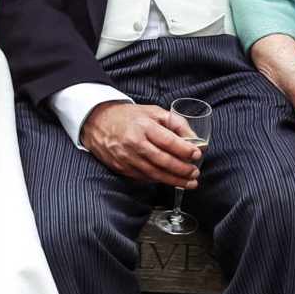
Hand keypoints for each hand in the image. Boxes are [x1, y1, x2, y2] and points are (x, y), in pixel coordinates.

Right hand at [80, 102, 204, 185]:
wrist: (97, 123)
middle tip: (195, 172)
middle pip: (164, 161)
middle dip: (183, 169)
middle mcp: (134, 143)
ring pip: (155, 173)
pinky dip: (160, 179)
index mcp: (143, 126)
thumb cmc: (128, 117)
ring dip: (175, 180)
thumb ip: (176, 123)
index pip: (169, 142)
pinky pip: (145, 177)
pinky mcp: (122, 168)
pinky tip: (170, 179)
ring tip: (189, 181)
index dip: (185, 150)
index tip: (197, 154)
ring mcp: (126, 158)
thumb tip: (194, 140)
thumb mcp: (153, 112)